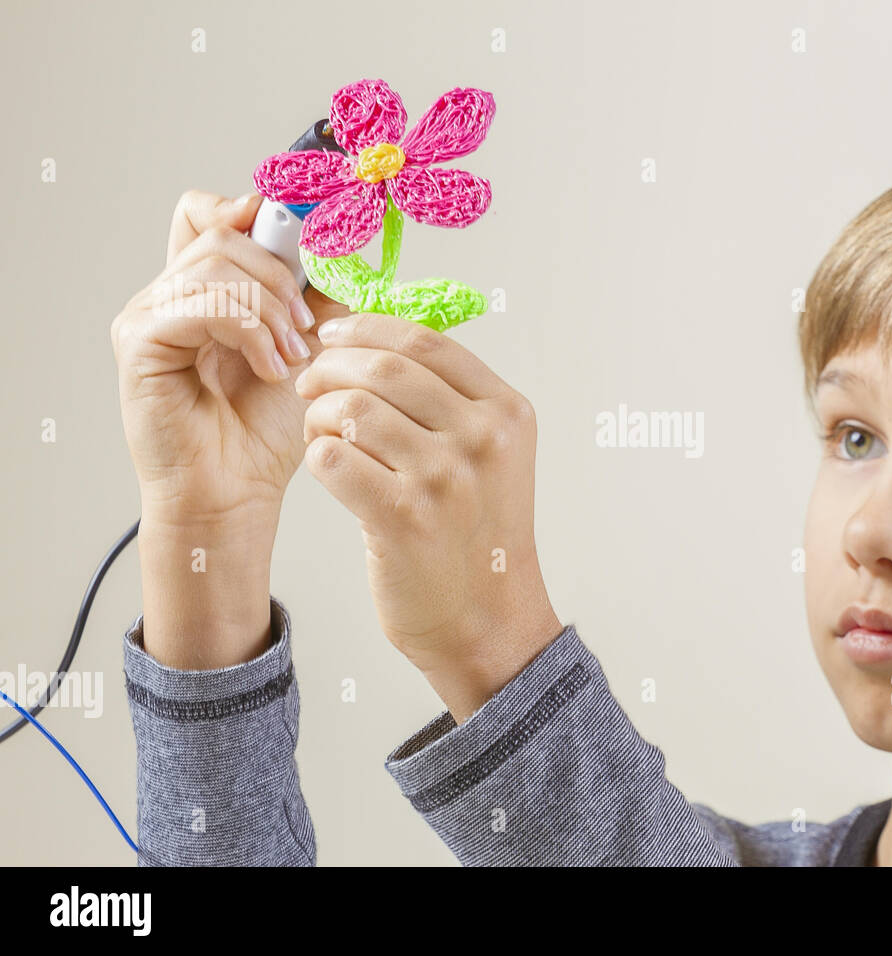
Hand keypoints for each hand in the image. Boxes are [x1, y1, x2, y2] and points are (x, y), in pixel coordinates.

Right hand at [113, 189, 349, 519]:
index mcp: (205, 289)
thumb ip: (317, 295)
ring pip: (215, 264)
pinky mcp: (140, 340)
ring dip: (269, 307)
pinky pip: (200, 304)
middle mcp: (170, 294)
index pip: (208, 213)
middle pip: (221, 232)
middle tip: (305, 327)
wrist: (237, 489)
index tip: (298, 233)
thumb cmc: (266, 429)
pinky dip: (247, 330)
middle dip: (279, 273)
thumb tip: (340, 247)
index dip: (251, 211)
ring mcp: (149, 314)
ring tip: (290, 356)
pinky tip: (267, 367)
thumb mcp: (311, 346)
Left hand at [295, 312, 561, 721]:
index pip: (426, 342)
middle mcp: (483, 439)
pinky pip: (330, 459)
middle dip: (330, 366)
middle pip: (383, 368)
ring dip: (318, 415)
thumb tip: (376, 340)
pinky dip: (316, 457)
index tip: (333, 333)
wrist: (487, 620)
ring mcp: (445, 479)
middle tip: (308, 383)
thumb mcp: (491, 455)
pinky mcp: (403, 518)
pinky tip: (326, 469)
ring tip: (319, 434)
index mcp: (507, 413)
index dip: (367, 327)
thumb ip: (451, 399)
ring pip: (350, 410)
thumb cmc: (476, 534)